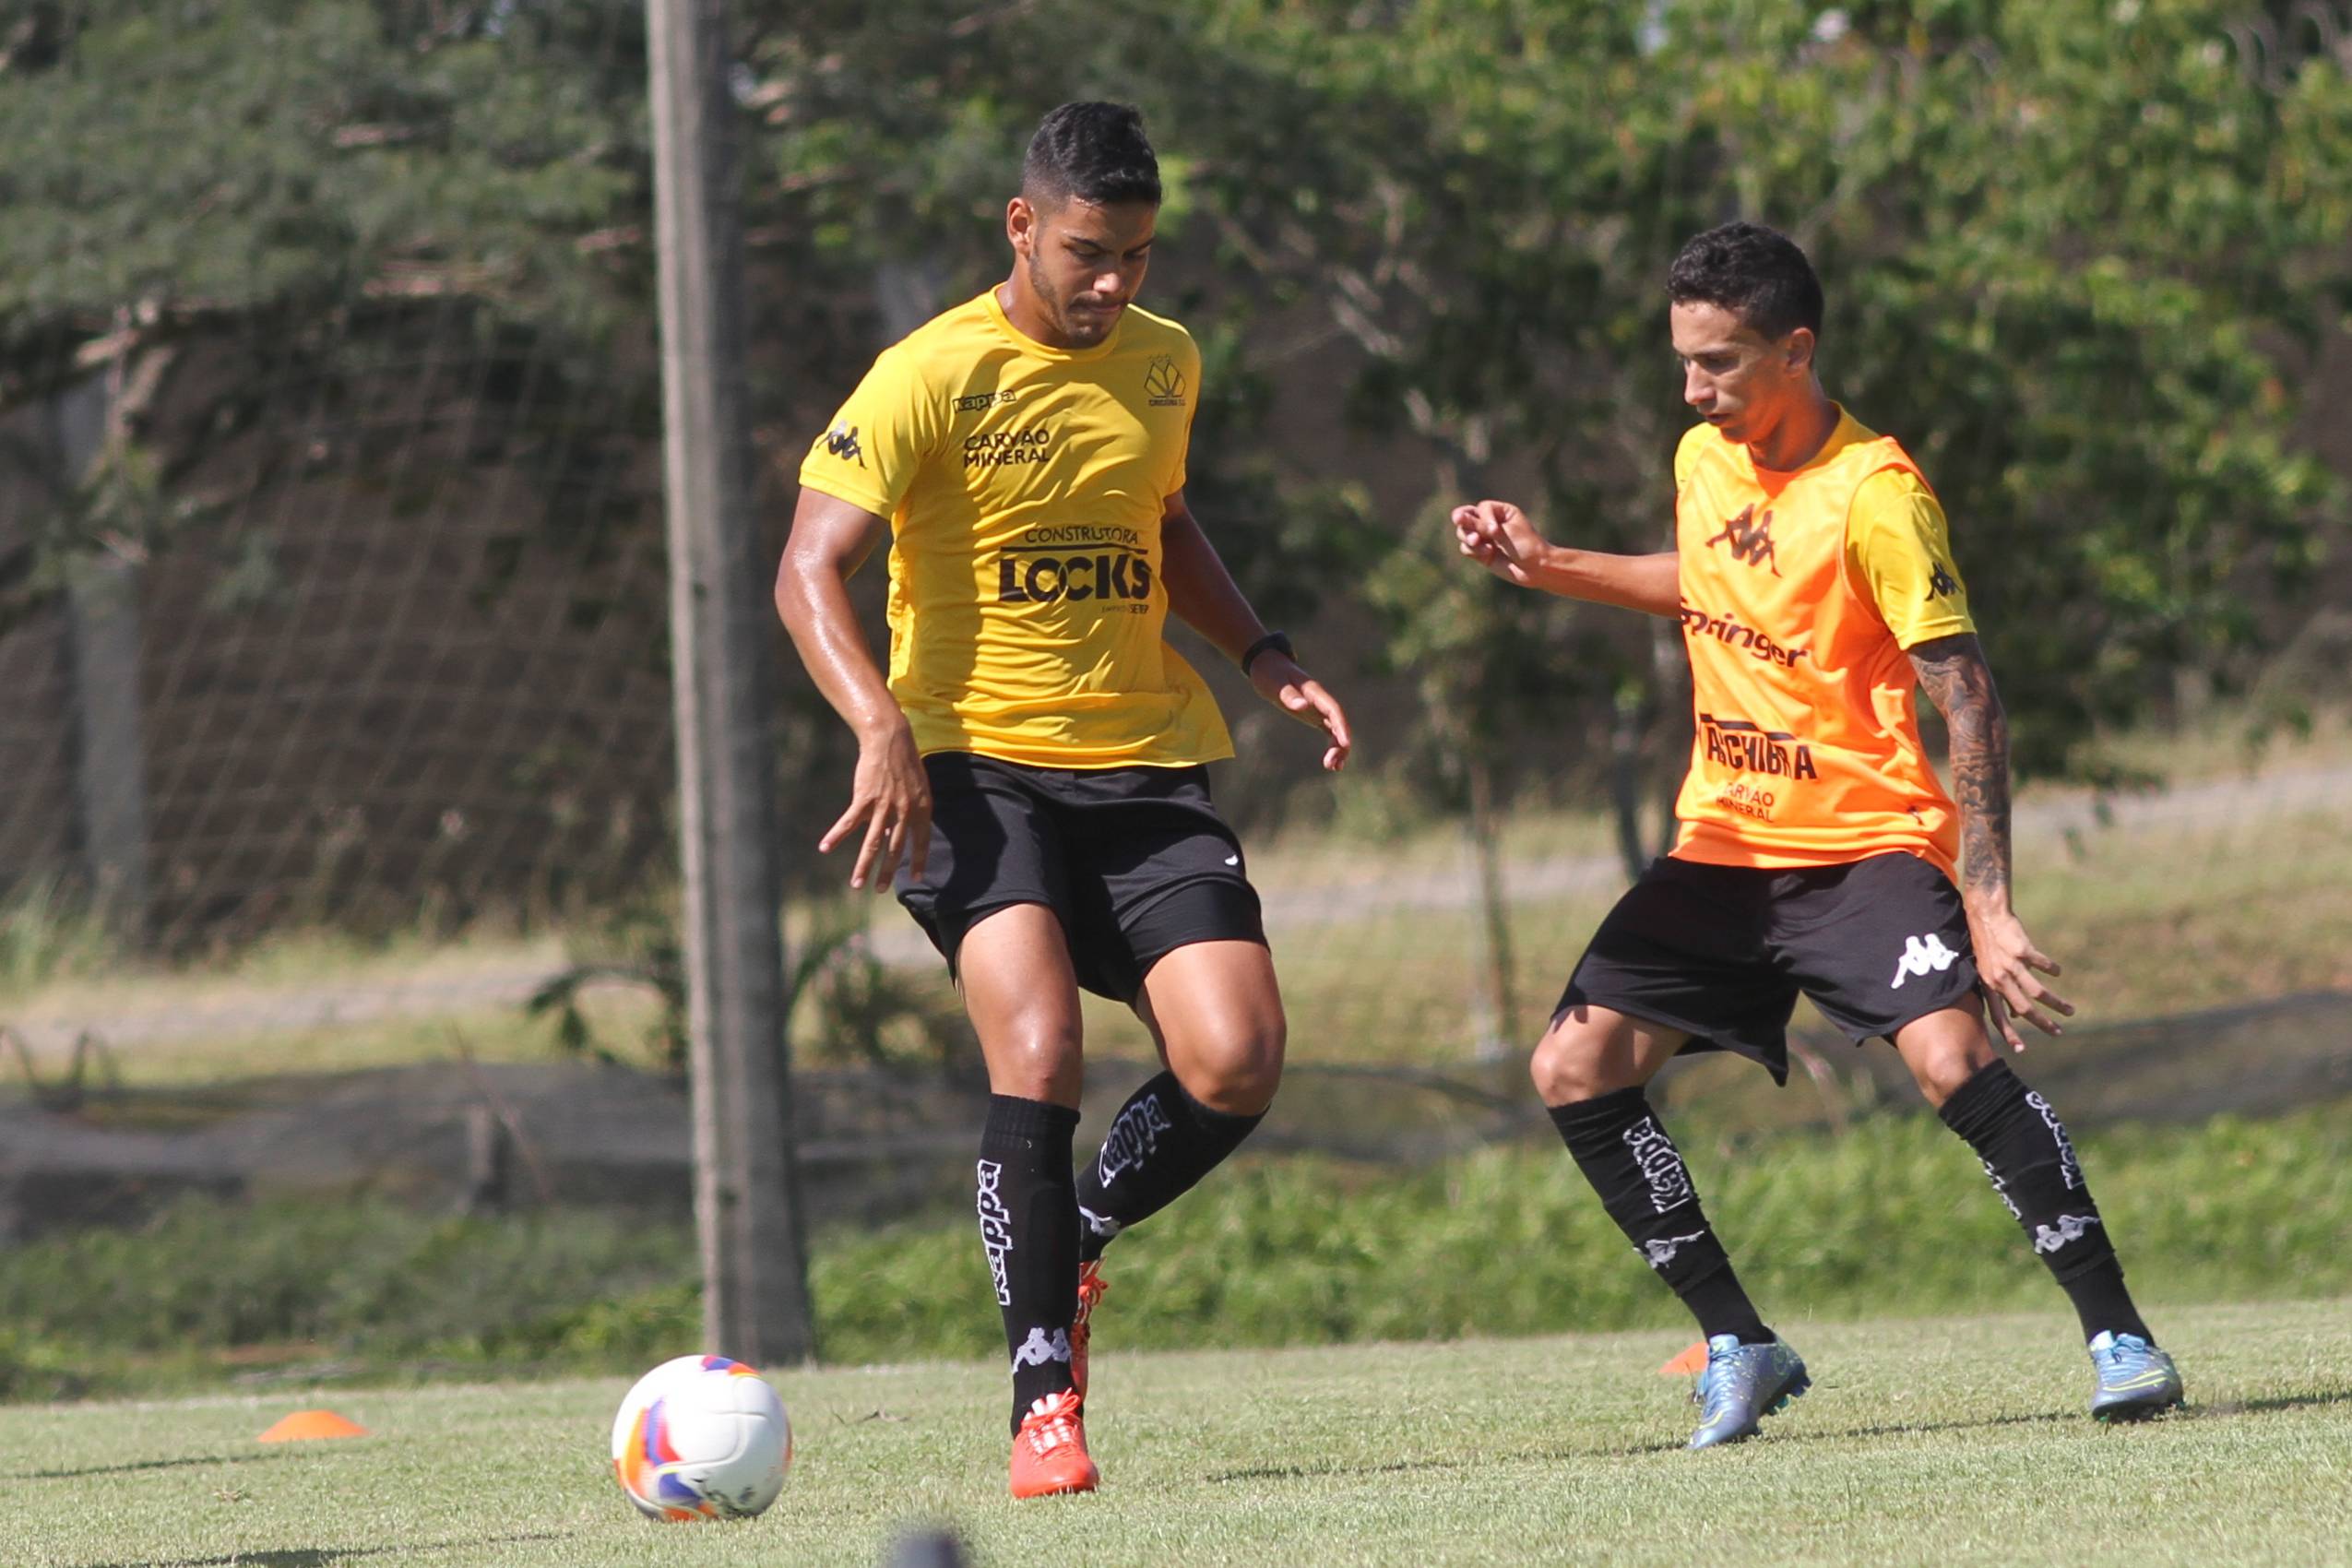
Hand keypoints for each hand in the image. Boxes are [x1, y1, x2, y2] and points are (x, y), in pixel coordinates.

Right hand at [818, 720, 930, 890]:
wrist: (890, 739)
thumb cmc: (904, 763)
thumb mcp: (917, 788)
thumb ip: (910, 811)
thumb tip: (894, 833)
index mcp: (922, 809)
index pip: (921, 842)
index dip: (918, 861)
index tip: (916, 879)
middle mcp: (905, 811)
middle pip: (895, 849)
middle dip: (886, 872)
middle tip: (879, 890)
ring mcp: (884, 807)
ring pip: (872, 843)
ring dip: (863, 866)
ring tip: (856, 884)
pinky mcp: (865, 799)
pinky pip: (849, 823)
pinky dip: (836, 836)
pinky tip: (825, 847)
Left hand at [1250, 654, 1351, 771]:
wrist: (1267, 667)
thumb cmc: (1270, 674)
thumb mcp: (1275, 684)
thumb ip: (1289, 695)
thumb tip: (1303, 706)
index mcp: (1315, 693)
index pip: (1334, 710)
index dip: (1342, 726)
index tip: (1345, 743)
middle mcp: (1321, 701)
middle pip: (1338, 724)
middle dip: (1340, 744)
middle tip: (1332, 765)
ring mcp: (1319, 709)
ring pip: (1336, 730)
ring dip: (1338, 748)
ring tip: (1333, 768)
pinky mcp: (1314, 716)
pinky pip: (1329, 732)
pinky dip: (1332, 746)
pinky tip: (1330, 763)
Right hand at [1451, 499, 1552, 587]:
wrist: (1536, 568)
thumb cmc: (1526, 545)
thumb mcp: (1504, 532)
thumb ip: (1481, 525)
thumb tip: (1456, 517)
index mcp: (1500, 511)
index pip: (1481, 509)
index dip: (1483, 519)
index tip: (1495, 531)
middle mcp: (1490, 523)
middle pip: (1466, 518)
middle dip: (1467, 526)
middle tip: (1475, 537)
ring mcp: (1485, 538)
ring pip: (1463, 533)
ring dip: (1468, 538)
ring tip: (1478, 543)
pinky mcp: (1481, 553)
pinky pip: (1466, 549)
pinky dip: (1473, 551)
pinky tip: (1487, 554)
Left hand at [1965, 902, 2074, 1049]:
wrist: (1986, 913)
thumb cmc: (1987, 944)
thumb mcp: (1987, 969)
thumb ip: (2000, 992)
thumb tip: (2014, 1015)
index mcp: (1987, 984)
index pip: (1997, 1015)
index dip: (2008, 1033)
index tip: (2021, 1049)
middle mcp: (1998, 978)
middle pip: (2023, 1008)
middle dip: (2042, 1023)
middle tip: (2058, 1033)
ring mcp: (2011, 965)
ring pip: (2038, 991)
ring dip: (2056, 1003)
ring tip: (2070, 1011)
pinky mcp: (2024, 950)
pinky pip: (2044, 965)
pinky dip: (2052, 970)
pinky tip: (2057, 972)